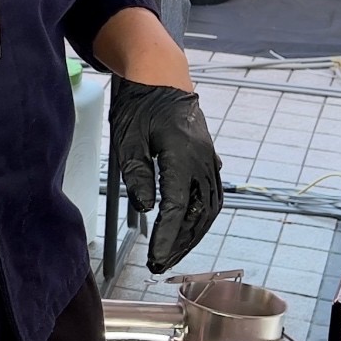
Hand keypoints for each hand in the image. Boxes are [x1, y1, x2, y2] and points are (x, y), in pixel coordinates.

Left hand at [110, 79, 222, 272]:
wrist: (160, 74)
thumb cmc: (140, 103)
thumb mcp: (128, 138)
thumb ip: (138, 174)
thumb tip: (148, 208)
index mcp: (183, 155)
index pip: (177, 207)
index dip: (166, 237)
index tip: (155, 258)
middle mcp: (203, 160)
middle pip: (198, 214)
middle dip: (180, 244)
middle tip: (160, 265)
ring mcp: (208, 159)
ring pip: (209, 207)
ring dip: (192, 234)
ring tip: (172, 254)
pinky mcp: (207, 158)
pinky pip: (211, 195)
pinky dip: (201, 216)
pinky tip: (189, 229)